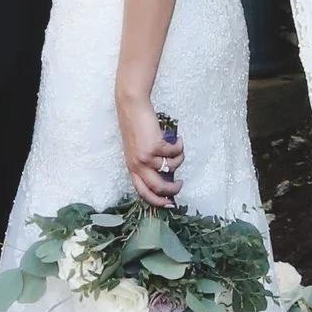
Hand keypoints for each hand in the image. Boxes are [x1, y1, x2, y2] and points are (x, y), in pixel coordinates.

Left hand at [117, 90, 182, 207]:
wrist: (131, 107)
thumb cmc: (135, 127)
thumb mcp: (136, 150)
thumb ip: (146, 163)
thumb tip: (166, 174)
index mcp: (131, 167)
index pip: (142, 192)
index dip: (157, 201)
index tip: (169, 203)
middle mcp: (137, 165)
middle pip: (158, 187)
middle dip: (173, 190)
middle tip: (180, 184)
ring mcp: (146, 156)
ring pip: (170, 168)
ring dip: (179, 160)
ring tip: (178, 150)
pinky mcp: (155, 146)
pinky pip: (175, 153)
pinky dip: (179, 147)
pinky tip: (178, 140)